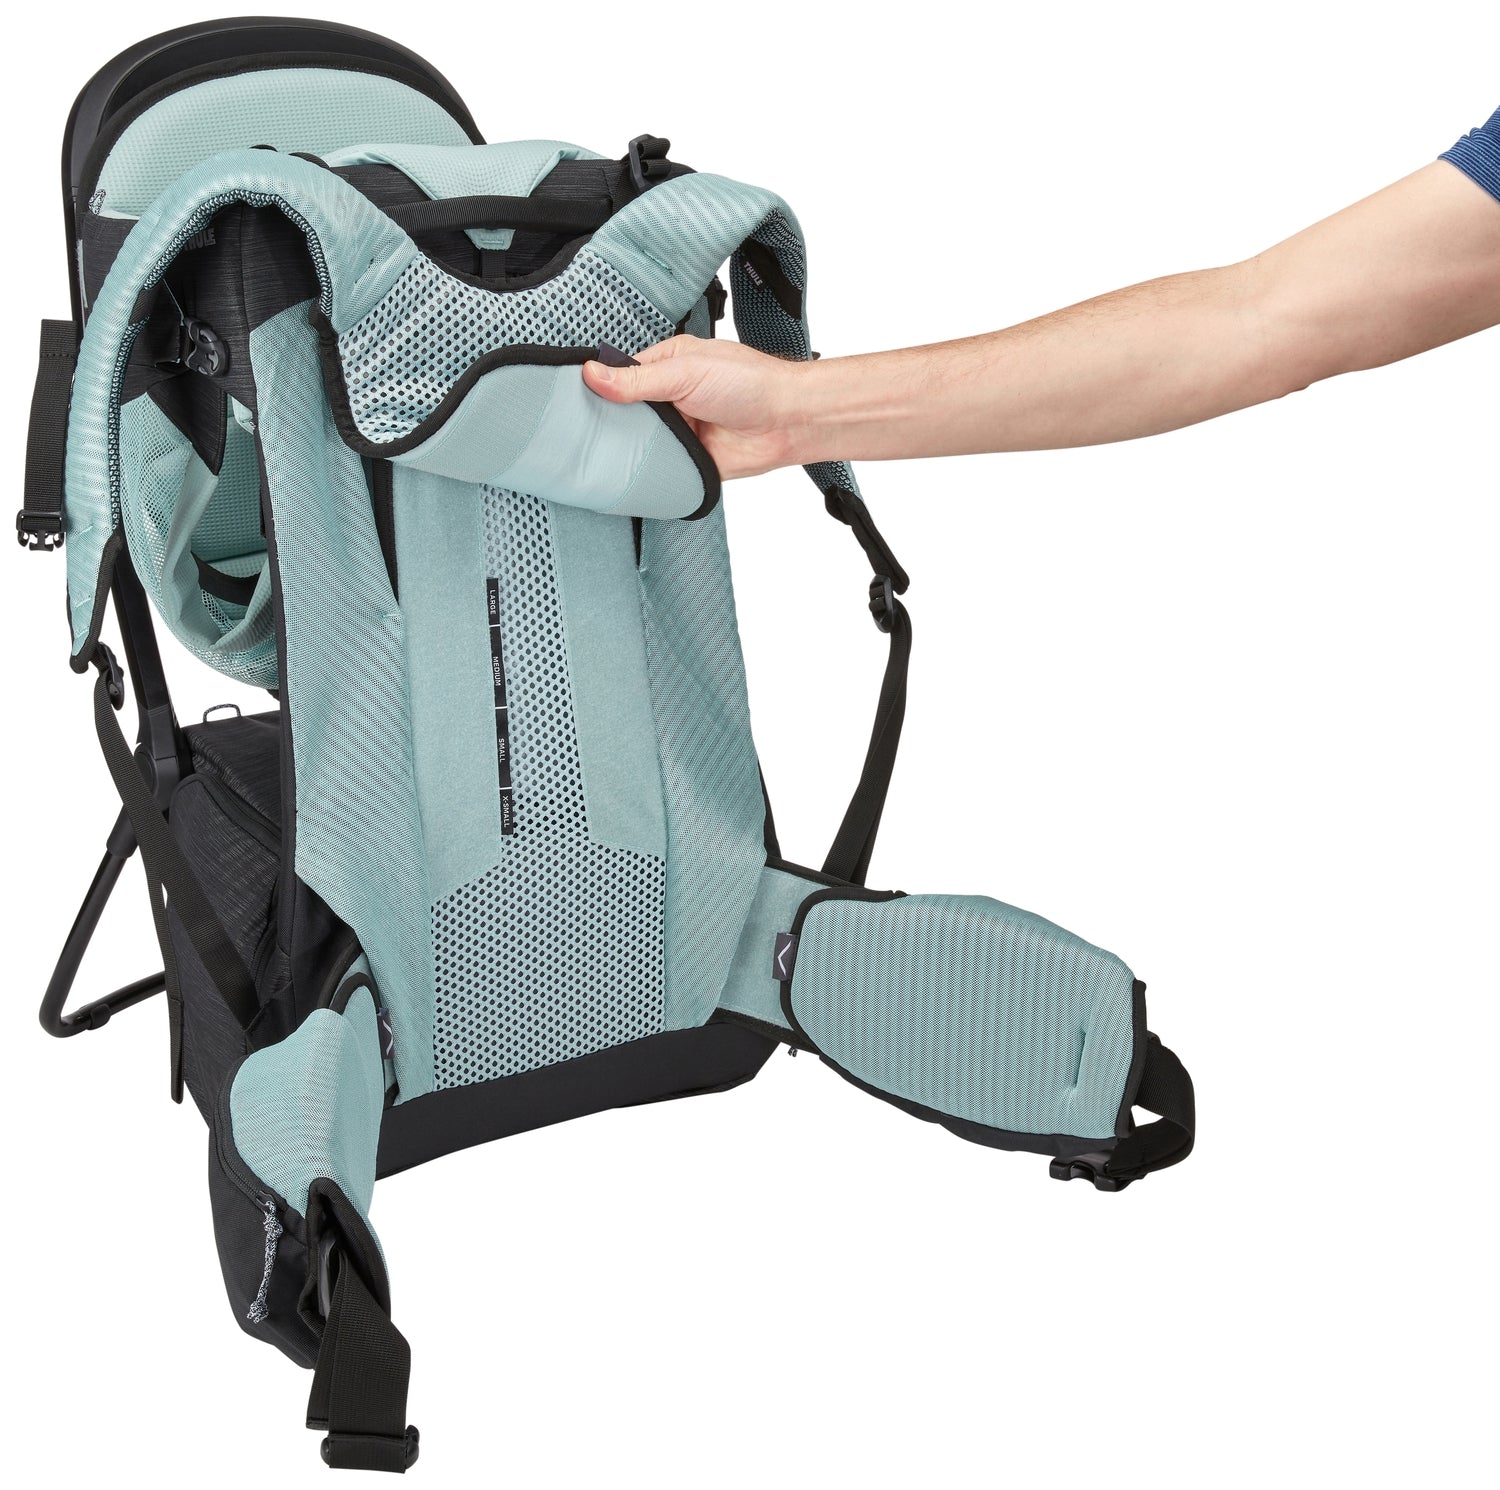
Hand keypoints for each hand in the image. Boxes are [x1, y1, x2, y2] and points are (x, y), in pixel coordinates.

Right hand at [582, 336, 807, 478]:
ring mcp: (678, 430)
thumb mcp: (687, 372)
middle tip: (578, 433)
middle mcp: (669, 398)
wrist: (786, 422)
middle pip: (624, 412)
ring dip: (626, 449)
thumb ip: (639, 379)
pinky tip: (627, 474)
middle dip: (607, 422)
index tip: (571, 399)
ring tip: (597, 455)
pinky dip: (646, 471)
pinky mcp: (687, 459)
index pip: (619, 375)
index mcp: (666, 366)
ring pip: (638, 442)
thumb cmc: (749, 383)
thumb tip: (593, 373)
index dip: (597, 388)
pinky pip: (659, 467)